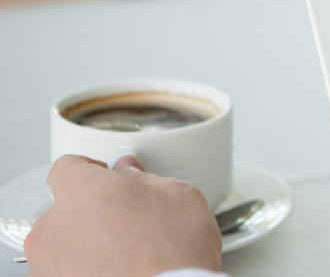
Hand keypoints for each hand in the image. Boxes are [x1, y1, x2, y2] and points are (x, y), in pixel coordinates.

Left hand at [24, 155, 220, 276]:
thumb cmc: (172, 253)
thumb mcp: (178, 195)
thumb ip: (144, 177)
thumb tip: (132, 175)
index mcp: (80, 190)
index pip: (68, 167)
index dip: (93, 171)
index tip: (110, 179)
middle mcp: (53, 225)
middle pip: (66, 209)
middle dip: (93, 213)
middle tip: (128, 222)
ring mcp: (48, 264)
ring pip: (65, 245)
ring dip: (88, 245)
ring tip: (126, 255)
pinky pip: (67, 273)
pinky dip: (87, 272)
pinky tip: (119, 272)